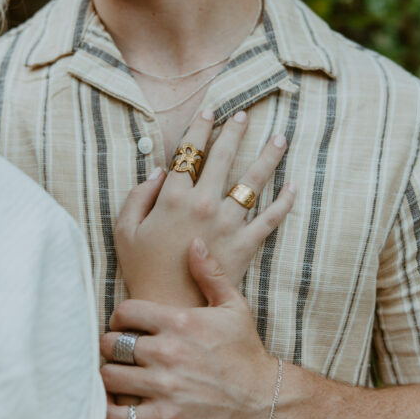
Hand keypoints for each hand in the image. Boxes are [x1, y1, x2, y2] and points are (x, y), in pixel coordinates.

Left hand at [101, 240, 277, 418]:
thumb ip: (210, 274)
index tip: (124, 326)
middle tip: (118, 352)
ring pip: (109, 376)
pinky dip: (111, 411)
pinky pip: (117, 416)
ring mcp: (164, 387)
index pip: (124, 311)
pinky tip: (119, 405)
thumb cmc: (245, 352)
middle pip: (111, 343)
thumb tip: (194, 242)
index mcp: (179, 321)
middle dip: (111, 346)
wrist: (263, 402)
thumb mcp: (233, 307)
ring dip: (110, 376)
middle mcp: (167, 352)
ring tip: (118, 375)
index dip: (119, 318)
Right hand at [115, 107, 294, 303]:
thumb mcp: (126, 230)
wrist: (169, 307)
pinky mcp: (246, 244)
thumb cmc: (142, 269)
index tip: (210, 111)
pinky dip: (285, 201)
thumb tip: (158, 169)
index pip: (190, 152)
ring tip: (280, 138)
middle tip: (244, 115)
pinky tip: (294, 185)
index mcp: (173, 196)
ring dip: (268, 156)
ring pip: (253, 181)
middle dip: (235, 131)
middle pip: (224, 157)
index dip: (200, 128)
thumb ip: (138, 195)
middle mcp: (204, 203)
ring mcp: (228, 223)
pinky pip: (271, 218)